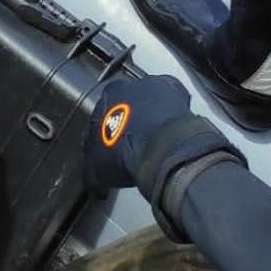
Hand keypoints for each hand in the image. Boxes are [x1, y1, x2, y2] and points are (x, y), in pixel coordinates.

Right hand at [84, 73, 241, 237]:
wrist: (160, 150)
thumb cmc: (124, 154)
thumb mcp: (96, 169)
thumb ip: (92, 170)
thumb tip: (95, 185)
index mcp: (105, 98)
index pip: (103, 112)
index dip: (108, 130)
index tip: (115, 146)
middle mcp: (128, 86)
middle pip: (128, 102)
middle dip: (131, 119)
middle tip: (138, 143)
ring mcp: (154, 87)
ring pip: (151, 100)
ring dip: (153, 115)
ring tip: (159, 140)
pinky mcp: (178, 91)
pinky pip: (175, 99)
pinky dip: (175, 112)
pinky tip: (176, 131)